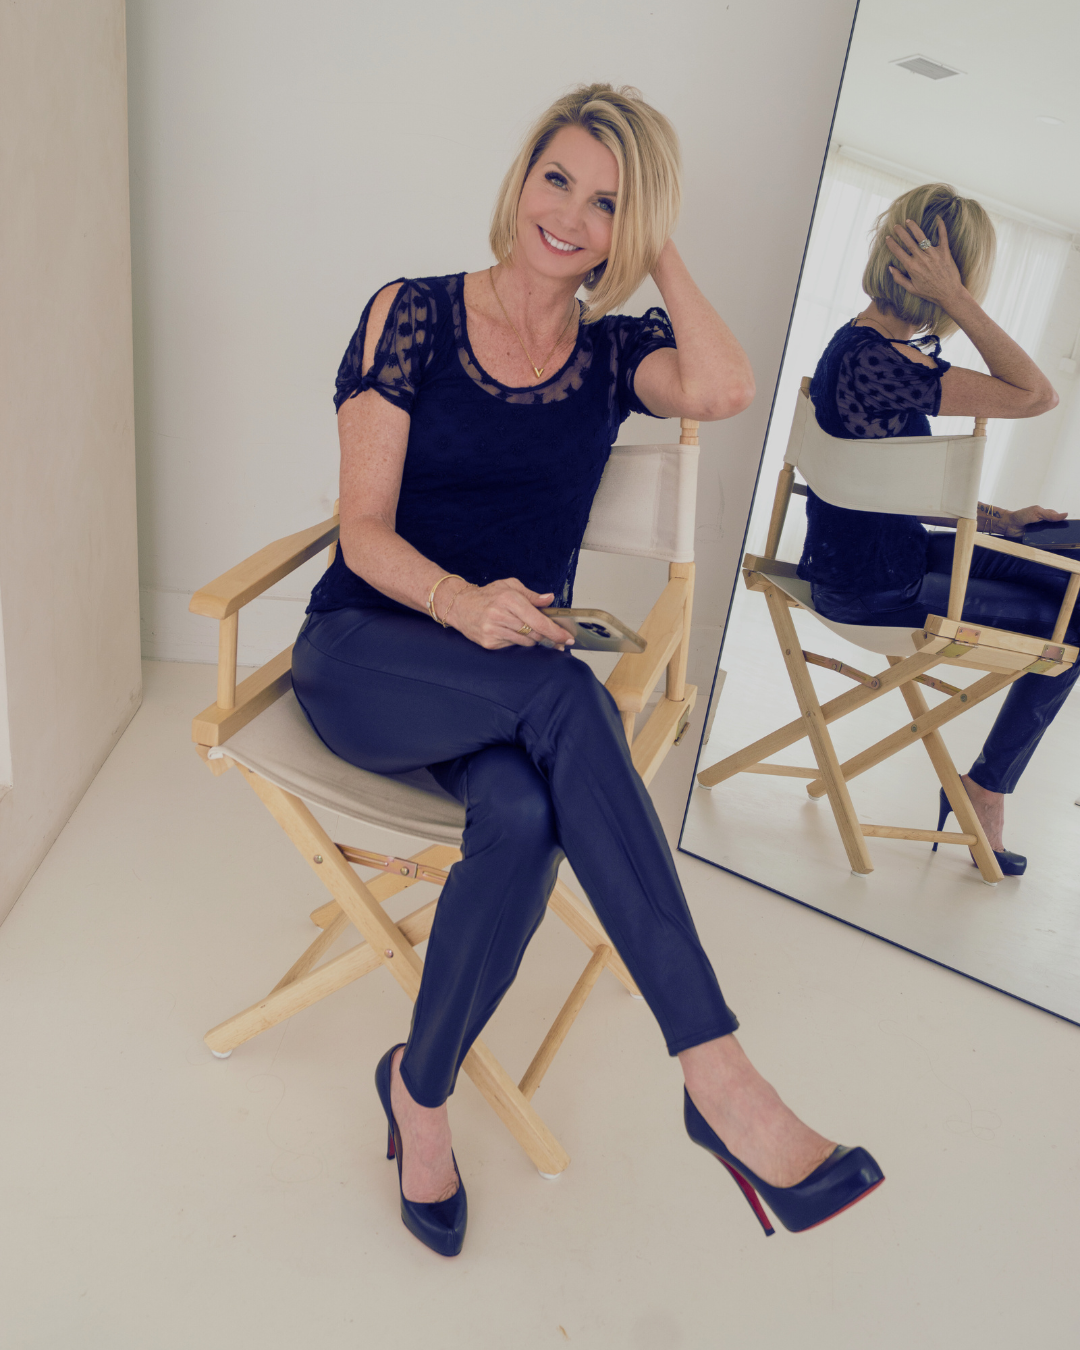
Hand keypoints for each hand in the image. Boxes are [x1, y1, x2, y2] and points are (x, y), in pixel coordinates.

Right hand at [441, 578, 573, 649]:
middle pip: (534, 633)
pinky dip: (517, 641)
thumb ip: (532, 595)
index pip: (538, 621)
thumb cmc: (488, 595)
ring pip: (525, 642)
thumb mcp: (510, 586)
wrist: (460, 605)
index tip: (567, 638)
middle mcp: (500, 615)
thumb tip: (549, 599)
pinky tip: (511, 632)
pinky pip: (512, 646)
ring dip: (533, 639)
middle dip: (548, 637)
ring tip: (529, 631)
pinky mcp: (489, 642)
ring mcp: (493, 630)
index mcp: (509, 599)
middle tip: (557, 639)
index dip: (555, 631)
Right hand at [886, 216, 966, 309]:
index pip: (898, 252)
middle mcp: (921, 259)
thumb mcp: (911, 289)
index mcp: (912, 267)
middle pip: (908, 242)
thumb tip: (890, 268)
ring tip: (909, 221)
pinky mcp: (945, 252)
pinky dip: (941, 227)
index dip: (891, 244)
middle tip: (896, 226)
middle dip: (900, 232)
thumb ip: (899, 278)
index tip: (887, 238)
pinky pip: (943, 236)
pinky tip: (938, 218)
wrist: (949, 294)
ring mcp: (933, 254)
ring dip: (914, 227)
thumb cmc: (930, 293)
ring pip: (922, 237)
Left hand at [1000, 504, 1067, 538]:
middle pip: (1054, 528)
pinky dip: (1044, 542)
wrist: (1009, 524)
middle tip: (1063, 534)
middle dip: (1058, 531)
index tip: (1068, 526)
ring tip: (1058, 540)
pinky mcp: (1035, 538)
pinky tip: (1048, 544)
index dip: (1062, 522)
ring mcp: (1039, 531)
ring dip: (1052, 537)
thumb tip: (1065, 515)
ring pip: (1049, 535)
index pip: (1057, 519)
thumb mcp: (1037, 512)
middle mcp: (1043, 523)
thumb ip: (1049, 515)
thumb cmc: (1021, 515)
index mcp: (1045, 515)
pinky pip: (1042, 541)